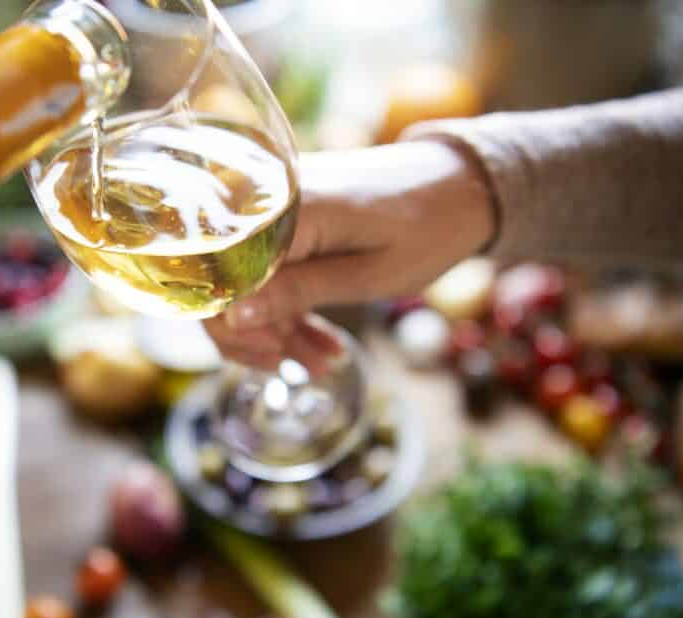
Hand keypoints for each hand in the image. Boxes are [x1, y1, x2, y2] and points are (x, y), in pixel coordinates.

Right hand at [204, 139, 495, 374]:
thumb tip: (232, 316)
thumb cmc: (428, 228)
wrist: (459, 186)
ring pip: (243, 279)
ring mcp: (272, 208)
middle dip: (254, 333)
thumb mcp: (367, 275)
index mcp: (285, 208)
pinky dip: (286, 306)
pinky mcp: (285, 219)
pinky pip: (265, 268)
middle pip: (223, 278)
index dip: (236, 326)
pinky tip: (315, 340)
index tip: (276, 356)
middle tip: (298, 366)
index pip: (223, 274)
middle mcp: (265, 199)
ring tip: (317, 362)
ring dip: (273, 327)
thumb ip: (298, 291)